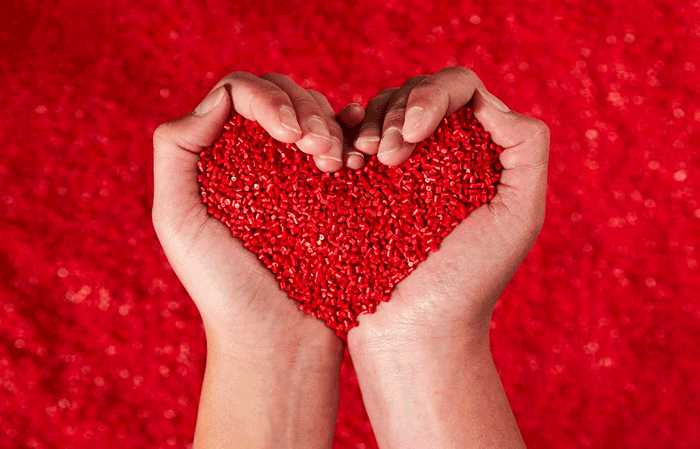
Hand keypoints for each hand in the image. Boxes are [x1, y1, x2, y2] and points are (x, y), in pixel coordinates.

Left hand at [152, 72, 362, 447]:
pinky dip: (354, 138)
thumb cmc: (224, 287)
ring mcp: (298, 172)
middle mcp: (257, 157)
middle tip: (316, 152)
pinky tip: (355, 161)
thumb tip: (218, 99)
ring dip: (329, 126)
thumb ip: (176, 149)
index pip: (240, 94)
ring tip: (332, 164)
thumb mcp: (178, 219)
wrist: (279, 338)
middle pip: (281, 94)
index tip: (288, 135)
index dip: (267, 99)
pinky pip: (348, 141)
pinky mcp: (335, 190)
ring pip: (317, 112)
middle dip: (303, 111)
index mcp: (217, 157)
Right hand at [346, 67, 547, 448]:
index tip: (415, 134)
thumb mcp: (519, 215)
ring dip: (371, 124)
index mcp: (478, 152)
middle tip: (391, 158)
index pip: (458, 89)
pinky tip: (346, 164)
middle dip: (399, 112)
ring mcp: (396, 168)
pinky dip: (343, 137)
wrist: (414, 330)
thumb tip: (488, 103)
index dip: (433, 96)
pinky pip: (347, 136)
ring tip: (366, 162)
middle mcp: (439, 154)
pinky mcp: (360, 184)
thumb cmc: (468, 281)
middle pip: (416, 92)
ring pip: (380, 108)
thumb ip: (526, 147)